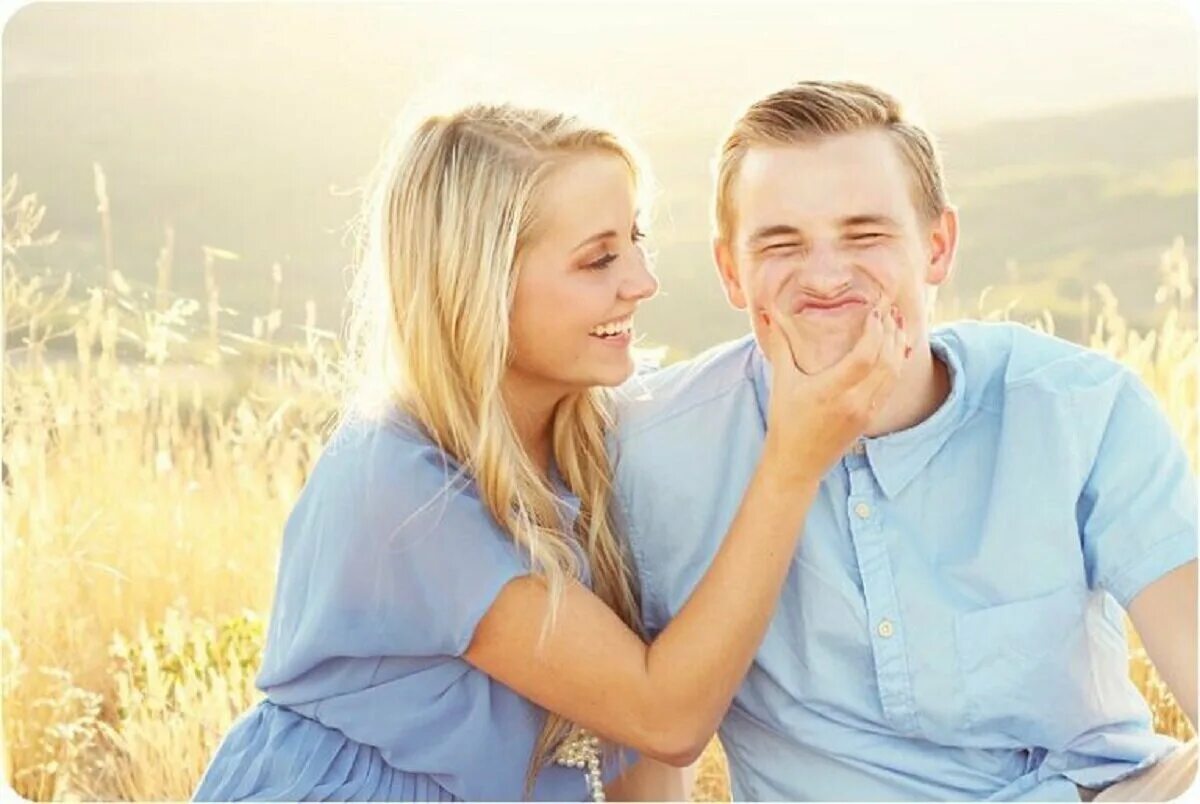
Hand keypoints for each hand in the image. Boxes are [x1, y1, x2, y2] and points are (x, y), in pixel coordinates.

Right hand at [759, 295, 907, 484]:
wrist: (797, 463)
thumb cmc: (786, 423)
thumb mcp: (781, 383)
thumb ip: (779, 346)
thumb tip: (771, 316)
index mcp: (831, 391)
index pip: (864, 357)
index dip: (875, 331)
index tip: (875, 310)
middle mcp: (854, 402)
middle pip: (886, 362)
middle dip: (892, 333)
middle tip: (891, 310)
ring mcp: (866, 411)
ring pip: (894, 374)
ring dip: (899, 347)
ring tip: (898, 324)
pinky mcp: (871, 418)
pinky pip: (891, 387)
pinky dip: (897, 365)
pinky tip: (897, 350)